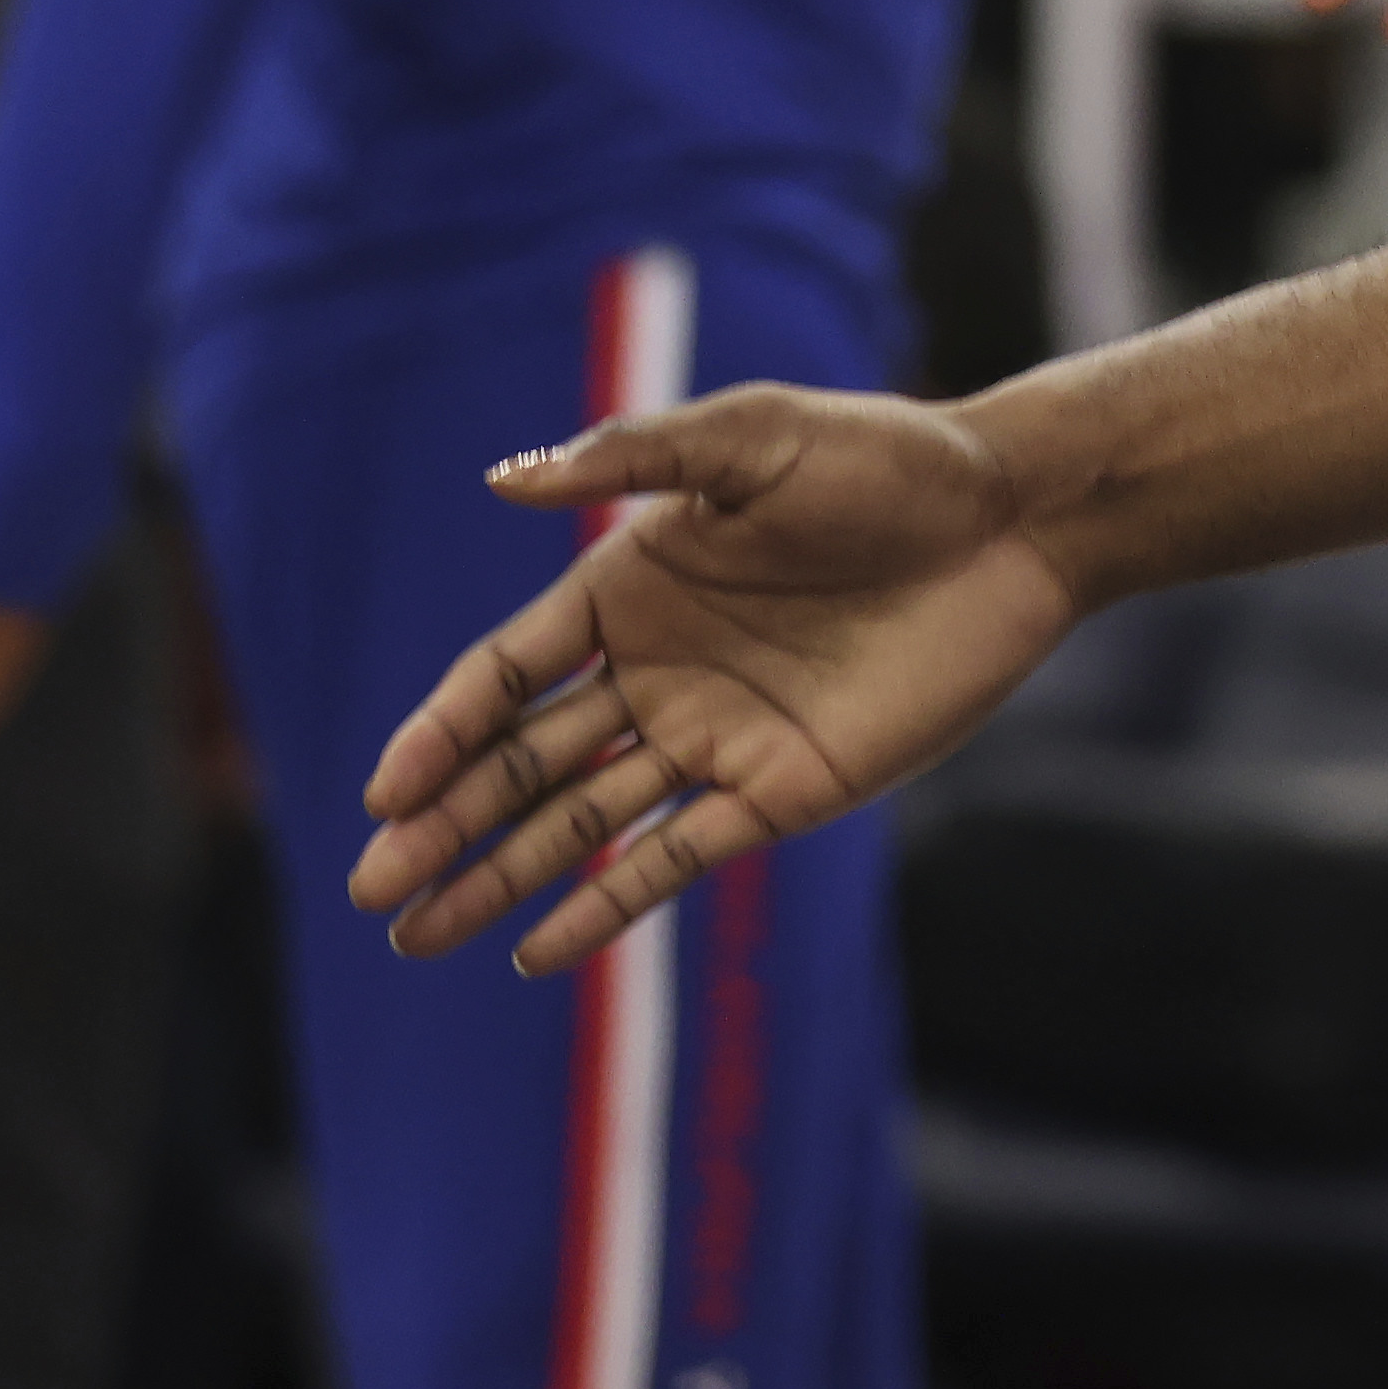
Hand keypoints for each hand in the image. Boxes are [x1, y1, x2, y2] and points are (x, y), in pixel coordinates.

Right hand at [353, 385, 1077, 974]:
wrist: (1016, 521)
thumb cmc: (888, 461)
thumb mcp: (756, 439)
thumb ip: (636, 458)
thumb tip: (506, 477)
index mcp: (631, 587)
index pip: (506, 676)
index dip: (443, 732)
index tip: (386, 792)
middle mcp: (656, 671)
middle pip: (522, 762)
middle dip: (443, 826)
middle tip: (371, 890)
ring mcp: (713, 737)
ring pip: (578, 823)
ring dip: (498, 878)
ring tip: (415, 934)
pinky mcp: (778, 791)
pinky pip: (673, 859)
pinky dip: (604, 905)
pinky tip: (535, 949)